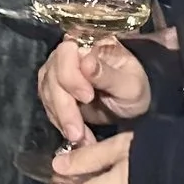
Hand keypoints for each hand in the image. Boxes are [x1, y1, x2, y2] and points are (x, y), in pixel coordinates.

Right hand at [35, 33, 154, 146]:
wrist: (131, 106)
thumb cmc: (135, 90)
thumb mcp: (130, 85)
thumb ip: (108, 75)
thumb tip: (86, 63)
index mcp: (89, 44)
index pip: (66, 52)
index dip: (71, 75)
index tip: (87, 97)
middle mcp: (68, 54)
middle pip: (53, 76)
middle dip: (64, 107)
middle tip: (77, 132)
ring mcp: (58, 72)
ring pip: (48, 93)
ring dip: (62, 119)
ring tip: (80, 138)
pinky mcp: (53, 90)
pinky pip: (49, 107)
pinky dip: (61, 124)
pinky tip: (78, 137)